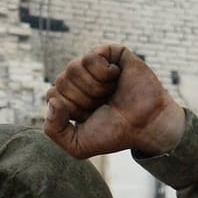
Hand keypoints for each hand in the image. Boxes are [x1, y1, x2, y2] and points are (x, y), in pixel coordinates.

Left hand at [43, 44, 185, 159]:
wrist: (145, 125)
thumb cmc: (114, 133)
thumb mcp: (77, 145)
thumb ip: (52, 130)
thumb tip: (52, 101)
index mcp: (69, 97)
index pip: (52, 95)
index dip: (71, 109)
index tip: (91, 117)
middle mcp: (79, 79)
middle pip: (61, 81)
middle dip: (84, 100)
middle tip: (104, 105)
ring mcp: (94, 65)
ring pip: (73, 68)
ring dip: (94, 88)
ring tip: (111, 92)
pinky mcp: (110, 52)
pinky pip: (91, 57)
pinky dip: (103, 73)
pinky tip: (116, 77)